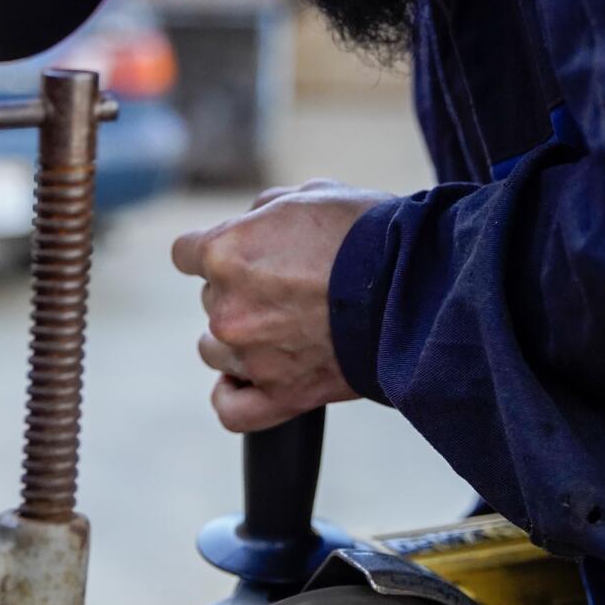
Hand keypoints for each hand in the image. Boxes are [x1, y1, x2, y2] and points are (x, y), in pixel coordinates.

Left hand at [171, 178, 391, 431]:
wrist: (418, 288)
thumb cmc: (370, 235)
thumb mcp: (311, 196)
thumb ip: (265, 212)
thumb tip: (251, 225)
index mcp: (225, 252)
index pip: (186, 254)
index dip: (219, 251)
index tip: (247, 255)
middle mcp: (227, 306)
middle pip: (211, 301)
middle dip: (244, 293)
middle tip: (295, 288)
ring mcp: (250, 355)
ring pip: (216, 351)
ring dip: (241, 341)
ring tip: (288, 330)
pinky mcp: (279, 395)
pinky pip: (231, 408)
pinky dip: (236, 395)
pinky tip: (251, 381)